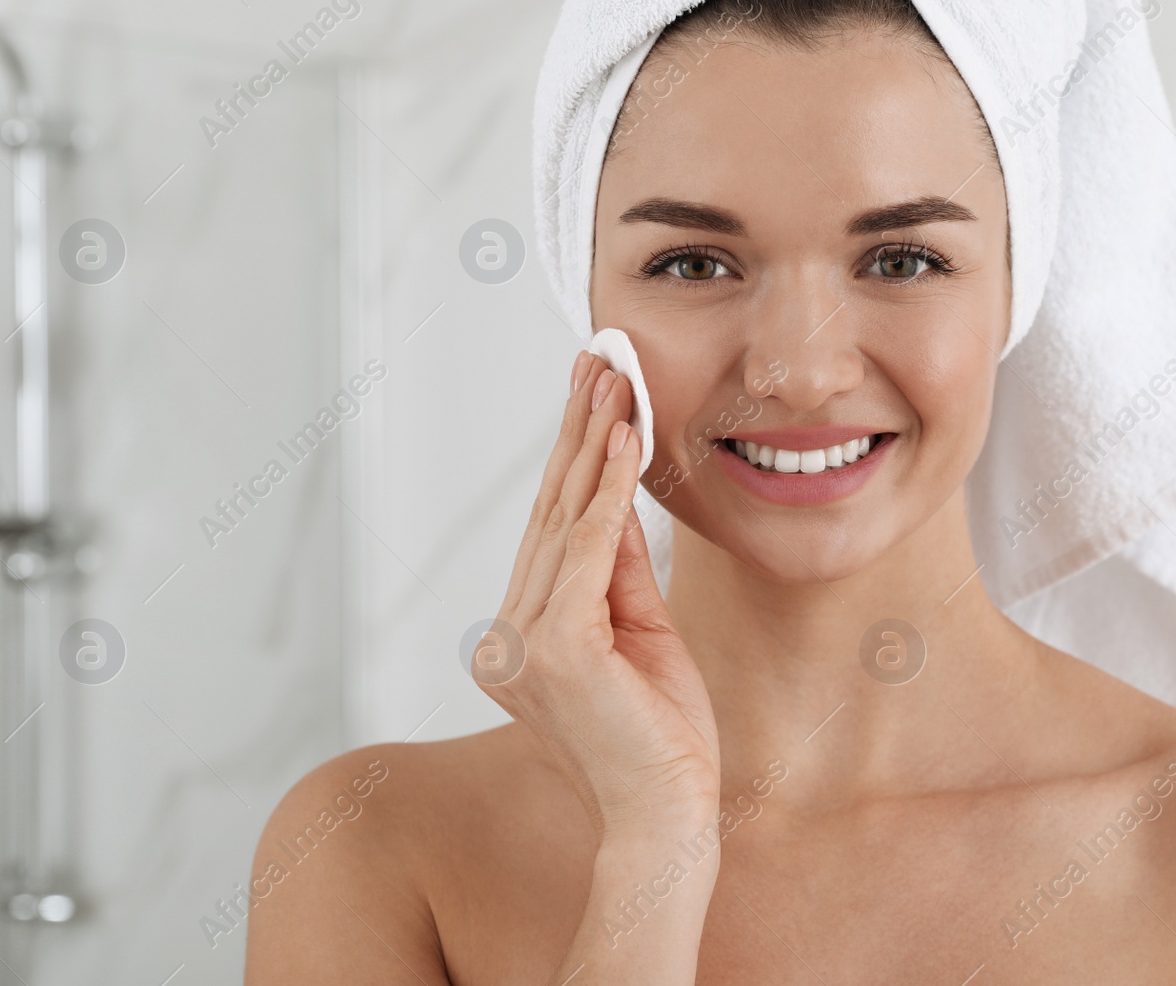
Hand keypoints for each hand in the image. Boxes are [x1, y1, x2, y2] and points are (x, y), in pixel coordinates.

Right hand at [478, 351, 719, 840]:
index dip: (572, 459)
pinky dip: (609, 493)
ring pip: (565, 522)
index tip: (590, 394)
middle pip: (550, 514)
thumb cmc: (660, 736)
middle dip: (577, 431)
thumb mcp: (641, 632)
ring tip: (612, 378)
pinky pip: (589, 552)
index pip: (550, 531)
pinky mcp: (554, 650)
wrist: (668, 817)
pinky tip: (623, 440)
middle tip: (597, 358)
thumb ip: (619, 568)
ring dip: (593, 443)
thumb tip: (618, 491)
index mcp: (520, 638)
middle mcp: (507, 638)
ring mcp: (523, 645)